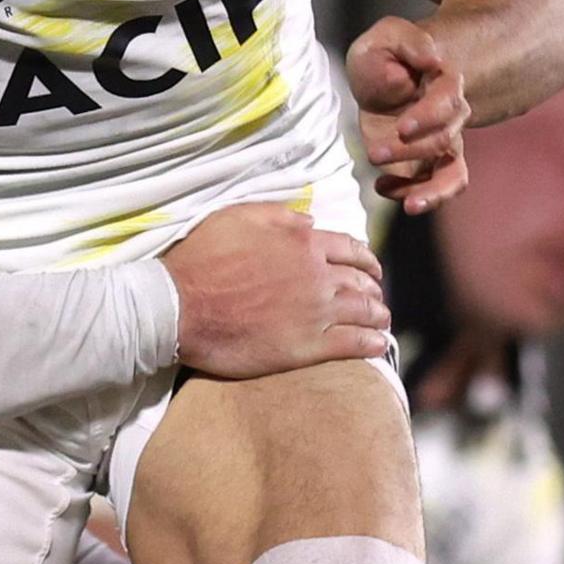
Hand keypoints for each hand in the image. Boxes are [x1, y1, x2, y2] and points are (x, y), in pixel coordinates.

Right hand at [160, 203, 391, 378]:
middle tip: (377, 296)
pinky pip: (352, 345)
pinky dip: (371, 343)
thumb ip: (279, 215)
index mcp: (304, 243)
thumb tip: (310, 222)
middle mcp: (317, 275)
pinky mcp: (305, 347)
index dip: (366, 259)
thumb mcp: (239, 217)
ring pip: (364, 312)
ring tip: (382, 321)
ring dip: (378, 315)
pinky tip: (378, 346)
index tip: (371, 268)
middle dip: (374, 288)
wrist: (180, 306)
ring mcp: (315, 313)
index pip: (351, 248)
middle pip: (361, 281)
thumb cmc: (203, 258)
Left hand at [351, 17, 472, 214]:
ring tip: (409, 206)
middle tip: (373, 153)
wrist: (385, 77)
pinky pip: (436, 187)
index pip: (447, 101)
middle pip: (445, 140)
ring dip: (432, 192)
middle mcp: (451, 115)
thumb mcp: (387, 36)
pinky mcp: (428, 163)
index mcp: (444, 81)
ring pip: (453, 173)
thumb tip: (431, 59)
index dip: (428, 117)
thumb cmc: (386, 55)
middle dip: (410, 152)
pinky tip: (382, 188)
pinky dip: (412, 194)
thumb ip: (407, 41)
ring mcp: (443, 142)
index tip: (403, 128)